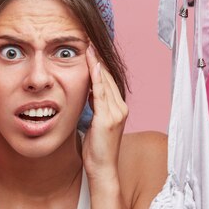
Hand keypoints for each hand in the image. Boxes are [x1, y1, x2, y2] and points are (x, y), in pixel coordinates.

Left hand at [82, 45, 127, 180]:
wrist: (103, 169)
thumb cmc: (97, 150)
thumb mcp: (96, 124)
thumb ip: (95, 108)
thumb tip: (88, 93)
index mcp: (118, 108)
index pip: (108, 80)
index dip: (99, 64)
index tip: (90, 48)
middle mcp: (121, 108)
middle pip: (108, 77)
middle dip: (98, 58)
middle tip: (88, 40)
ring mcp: (116, 113)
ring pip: (105, 81)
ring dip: (96, 63)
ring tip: (88, 46)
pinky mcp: (108, 118)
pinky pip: (101, 93)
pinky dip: (96, 77)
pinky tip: (91, 65)